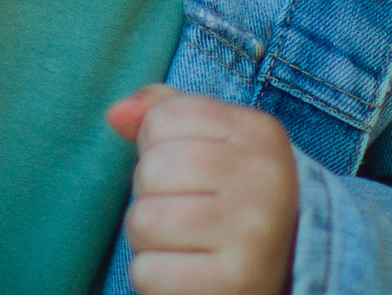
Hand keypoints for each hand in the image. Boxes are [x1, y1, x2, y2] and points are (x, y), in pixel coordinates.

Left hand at [105, 85, 299, 294]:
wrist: (276, 273)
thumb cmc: (228, 201)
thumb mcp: (210, 143)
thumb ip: (162, 112)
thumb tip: (116, 114)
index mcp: (260, 133)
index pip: (164, 118)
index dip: (156, 148)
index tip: (187, 173)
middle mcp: (265, 179)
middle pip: (152, 169)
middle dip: (149, 195)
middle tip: (182, 214)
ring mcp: (254, 234)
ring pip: (144, 222)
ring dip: (148, 240)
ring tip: (183, 244)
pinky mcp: (234, 284)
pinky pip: (148, 272)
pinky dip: (154, 278)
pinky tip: (187, 273)